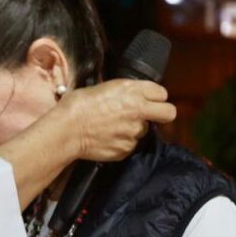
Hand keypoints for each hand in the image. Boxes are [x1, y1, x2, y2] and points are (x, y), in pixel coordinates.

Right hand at [59, 79, 175, 161]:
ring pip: (144, 131)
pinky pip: (130, 145)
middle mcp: (139, 110)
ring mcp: (135, 132)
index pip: (162, 93)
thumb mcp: (104, 87)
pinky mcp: (127, 149)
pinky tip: (107, 137)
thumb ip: (124, 92)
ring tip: (112, 127)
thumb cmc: (78, 105)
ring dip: (133, 129)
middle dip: (162, 113)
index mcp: (133, 91)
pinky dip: (121, 142)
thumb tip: (130, 96)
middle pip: (168, 113)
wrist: (67, 130)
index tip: (149, 100)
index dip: (156, 97)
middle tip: (150, 115)